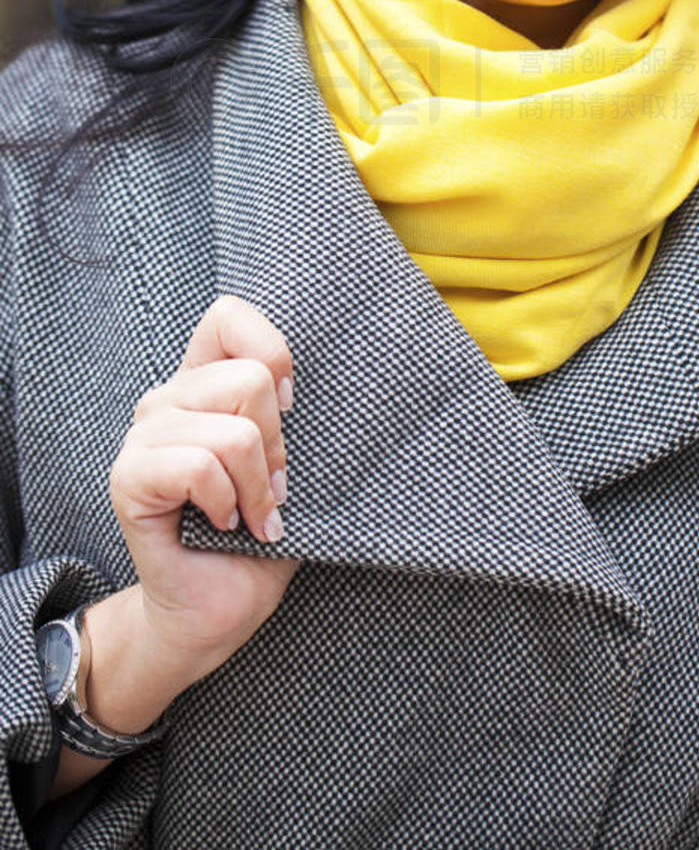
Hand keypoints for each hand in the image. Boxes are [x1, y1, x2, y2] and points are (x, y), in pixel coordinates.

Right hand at [47, 297, 298, 797]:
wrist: (219, 611)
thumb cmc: (259, 538)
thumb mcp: (289, 466)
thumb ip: (294, 418)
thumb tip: (341, 381)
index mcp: (204, 383)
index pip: (228, 315)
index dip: (272, 351)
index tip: (293, 409)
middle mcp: (168, 400)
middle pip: (248, 379)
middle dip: (277, 445)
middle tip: (272, 489)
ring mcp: (144, 437)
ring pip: (233, 431)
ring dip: (257, 486)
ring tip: (251, 516)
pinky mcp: (129, 478)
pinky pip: (199, 465)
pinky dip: (227, 503)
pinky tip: (223, 526)